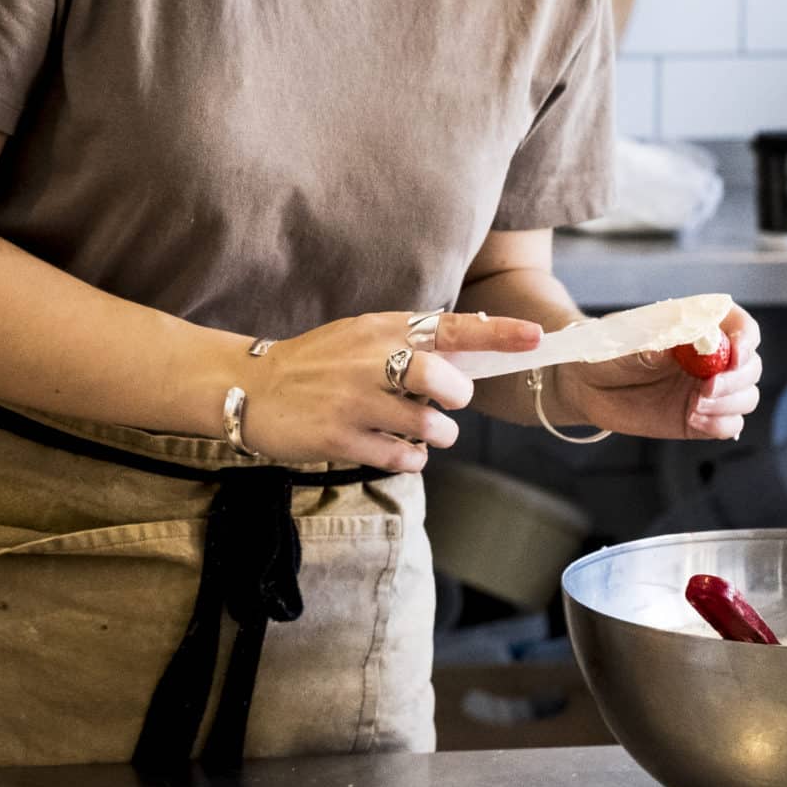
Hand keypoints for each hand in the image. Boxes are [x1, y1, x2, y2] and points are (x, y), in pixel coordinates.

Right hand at [240, 310, 544, 474]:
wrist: (251, 388)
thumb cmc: (316, 364)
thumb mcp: (359, 336)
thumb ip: (409, 341)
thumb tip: (470, 352)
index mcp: (379, 329)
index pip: (449, 326)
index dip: (497, 333)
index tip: (535, 337)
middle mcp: (369, 360)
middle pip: (443, 380)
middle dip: (456, 398)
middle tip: (446, 404)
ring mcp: (353, 400)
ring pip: (427, 426)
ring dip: (436, 436)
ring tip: (419, 433)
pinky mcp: (340, 437)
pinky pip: (401, 457)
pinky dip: (411, 459)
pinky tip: (398, 450)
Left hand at [551, 304, 762, 441]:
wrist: (585, 385)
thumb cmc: (604, 352)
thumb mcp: (620, 342)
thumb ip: (646, 345)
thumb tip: (666, 346)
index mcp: (697, 328)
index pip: (739, 326)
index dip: (746, 337)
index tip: (736, 352)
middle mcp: (710, 358)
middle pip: (750, 365)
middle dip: (737, 378)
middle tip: (708, 388)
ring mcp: (706, 389)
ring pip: (746, 396)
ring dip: (730, 403)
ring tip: (696, 407)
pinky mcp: (699, 418)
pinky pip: (729, 425)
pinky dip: (720, 424)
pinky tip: (695, 420)